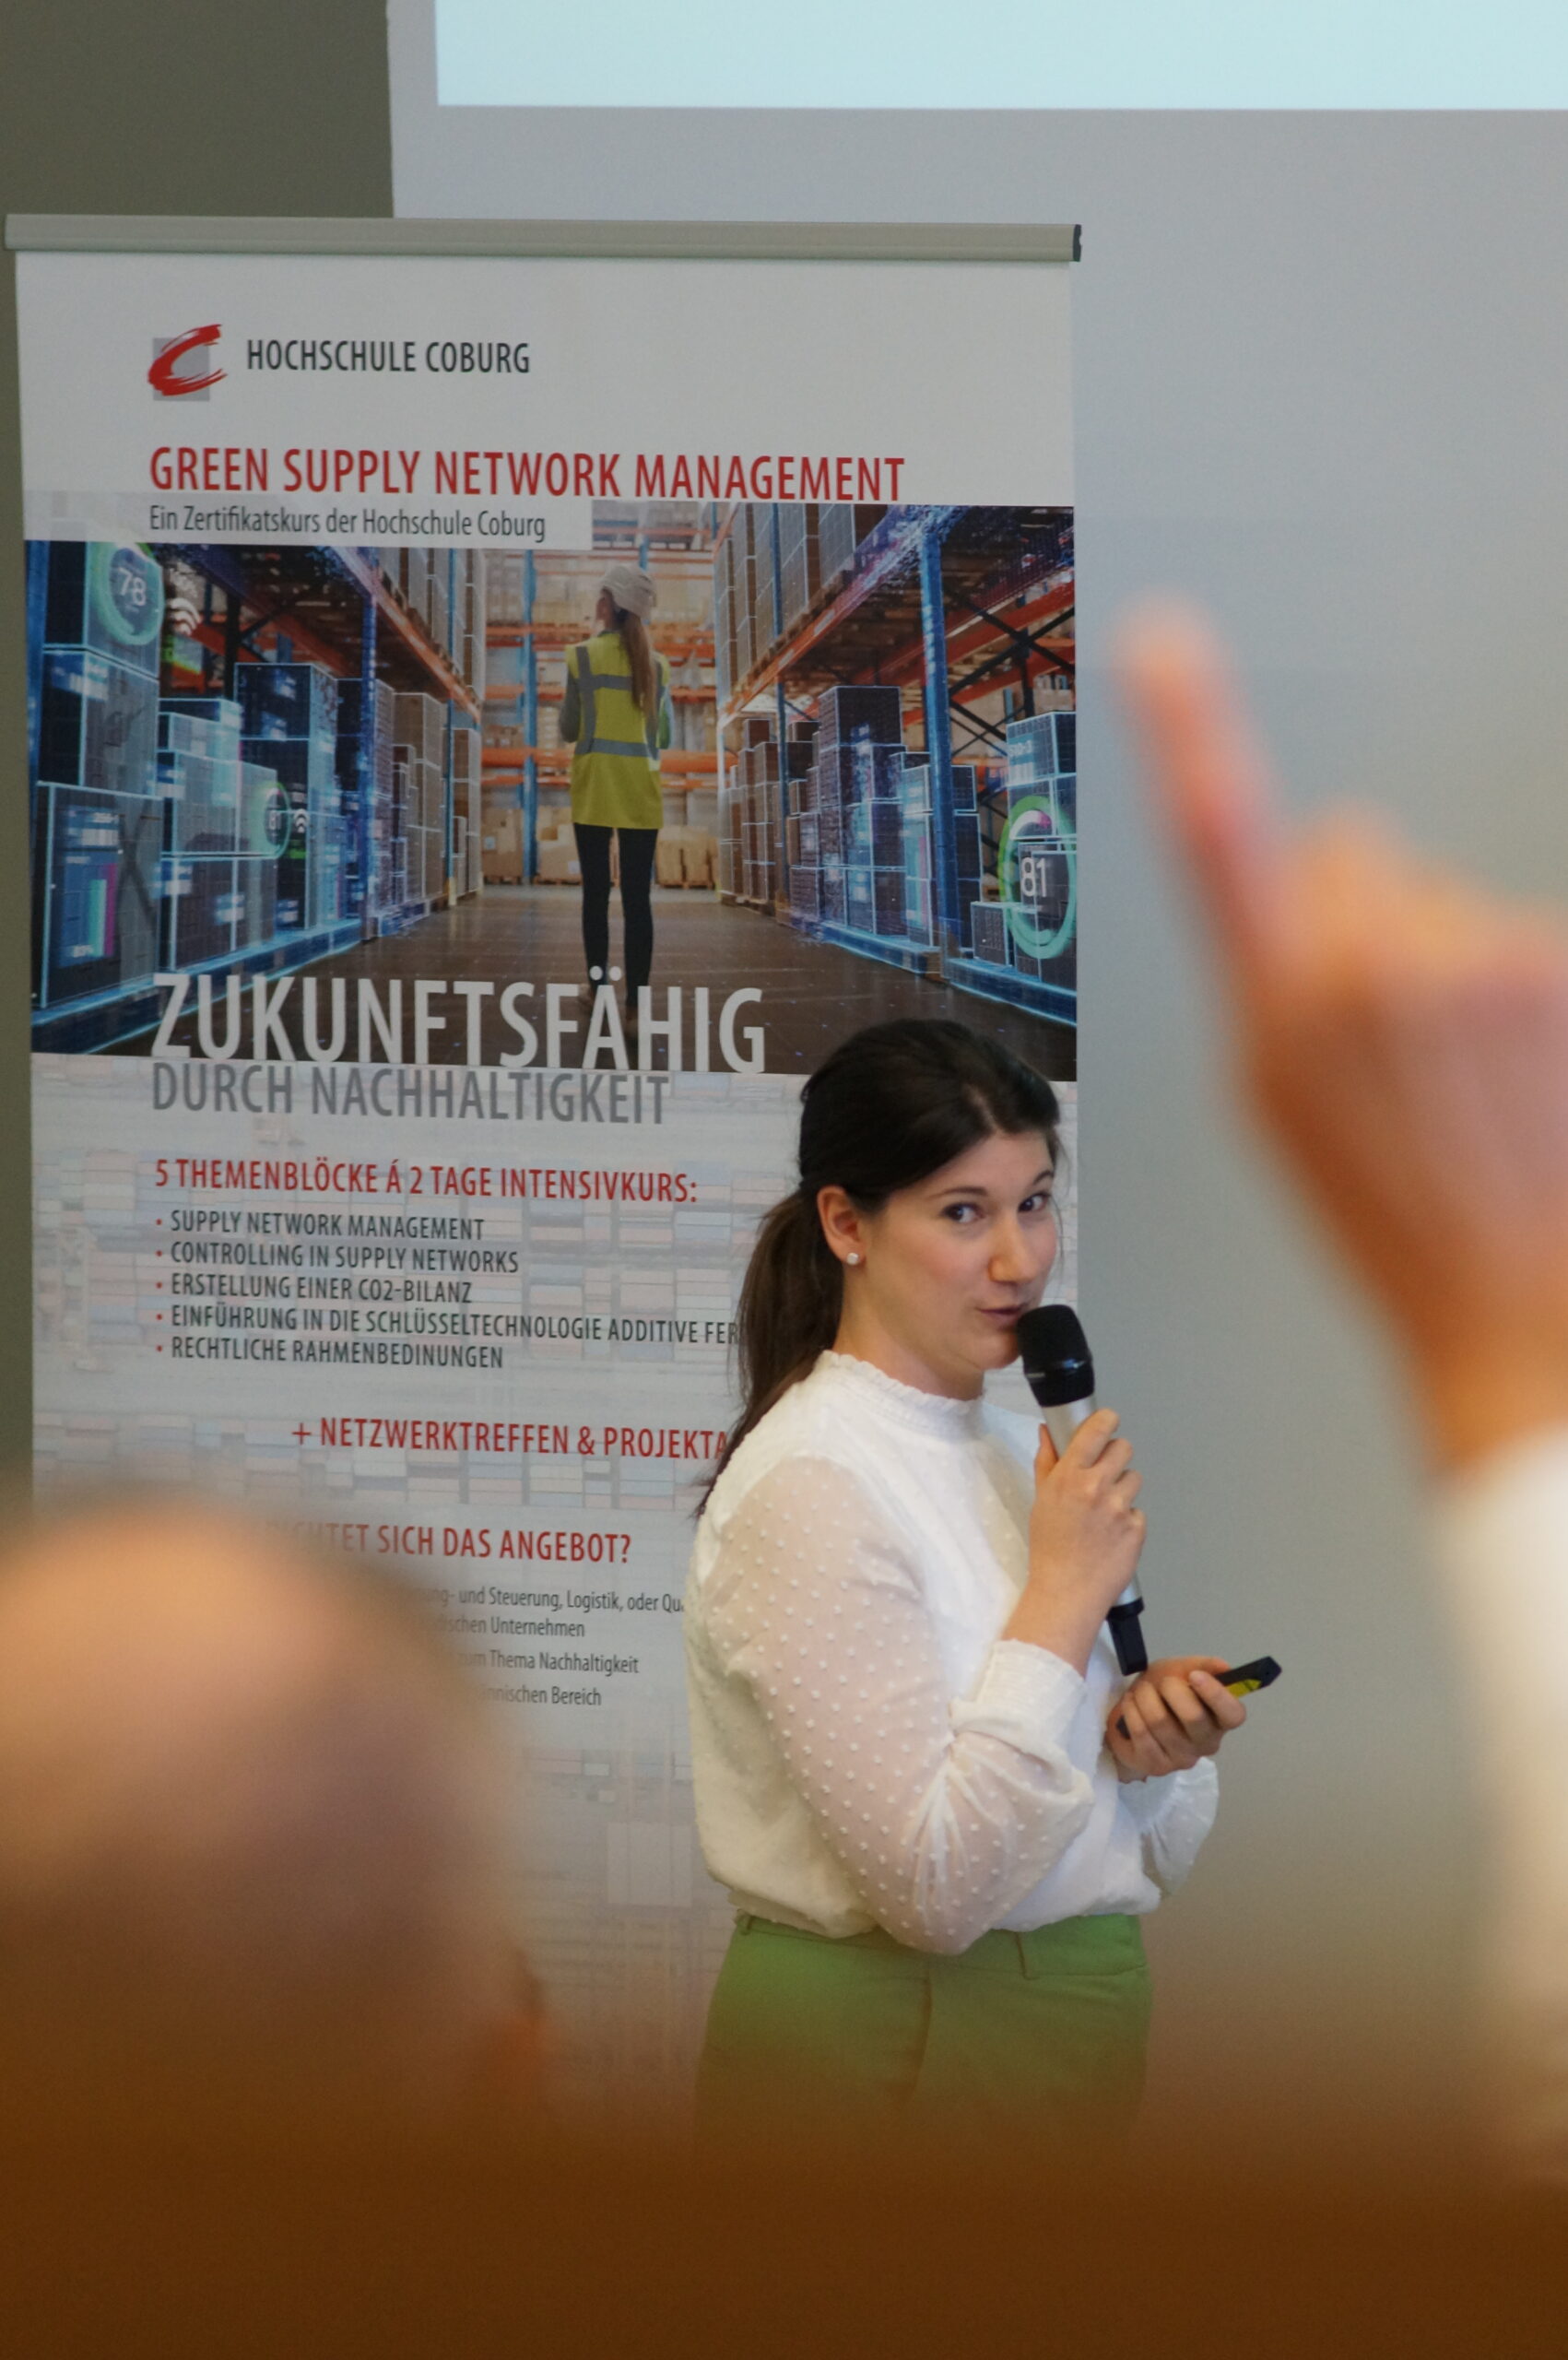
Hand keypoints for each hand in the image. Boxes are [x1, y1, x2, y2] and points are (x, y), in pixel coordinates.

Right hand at [1004, 1410, 1146, 1673]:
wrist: (1067, 1592)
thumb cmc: (1049, 1548)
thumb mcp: (1041, 1500)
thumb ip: (1047, 1462)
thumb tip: (1048, 1431)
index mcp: (1069, 1476)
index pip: (1097, 1430)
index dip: (1106, 1421)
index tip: (1108, 1422)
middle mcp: (1097, 1487)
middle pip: (1123, 1448)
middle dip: (1115, 1458)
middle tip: (1103, 1476)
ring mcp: (1120, 1508)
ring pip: (1134, 1479)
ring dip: (1123, 1489)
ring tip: (1105, 1512)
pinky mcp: (1137, 1528)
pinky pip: (1138, 1511)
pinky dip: (1128, 1520)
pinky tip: (1111, 1535)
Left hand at [1107, 1656, 1246, 1781]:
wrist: (1131, 1714)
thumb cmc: (1164, 1692)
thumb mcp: (1181, 1670)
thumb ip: (1203, 1666)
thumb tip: (1223, 1667)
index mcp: (1220, 1719)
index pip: (1233, 1714)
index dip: (1216, 1694)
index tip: (1194, 1676)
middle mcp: (1207, 1744)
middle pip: (1193, 1716)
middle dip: (1171, 1689)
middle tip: (1162, 1683)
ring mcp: (1182, 1759)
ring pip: (1160, 1721)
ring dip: (1145, 1697)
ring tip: (1142, 1692)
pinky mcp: (1157, 1766)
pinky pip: (1141, 1732)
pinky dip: (1131, 1711)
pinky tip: (1131, 1705)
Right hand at [1117, 603, 1567, 1471]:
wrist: (1524, 1304)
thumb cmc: (1398, 1227)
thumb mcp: (1278, 1114)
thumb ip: (1274, 980)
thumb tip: (1314, 877)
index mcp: (1281, 1003)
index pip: (1218, 829)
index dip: (1187, 725)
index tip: (1162, 641)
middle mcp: (1377, 960)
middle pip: (1359, 857)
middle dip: (1371, 922)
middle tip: (1390, 1043)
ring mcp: (1480, 956)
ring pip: (1452, 904)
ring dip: (1458, 973)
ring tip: (1468, 1085)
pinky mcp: (1559, 963)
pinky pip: (1526, 939)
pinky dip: (1528, 999)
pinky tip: (1523, 1081)